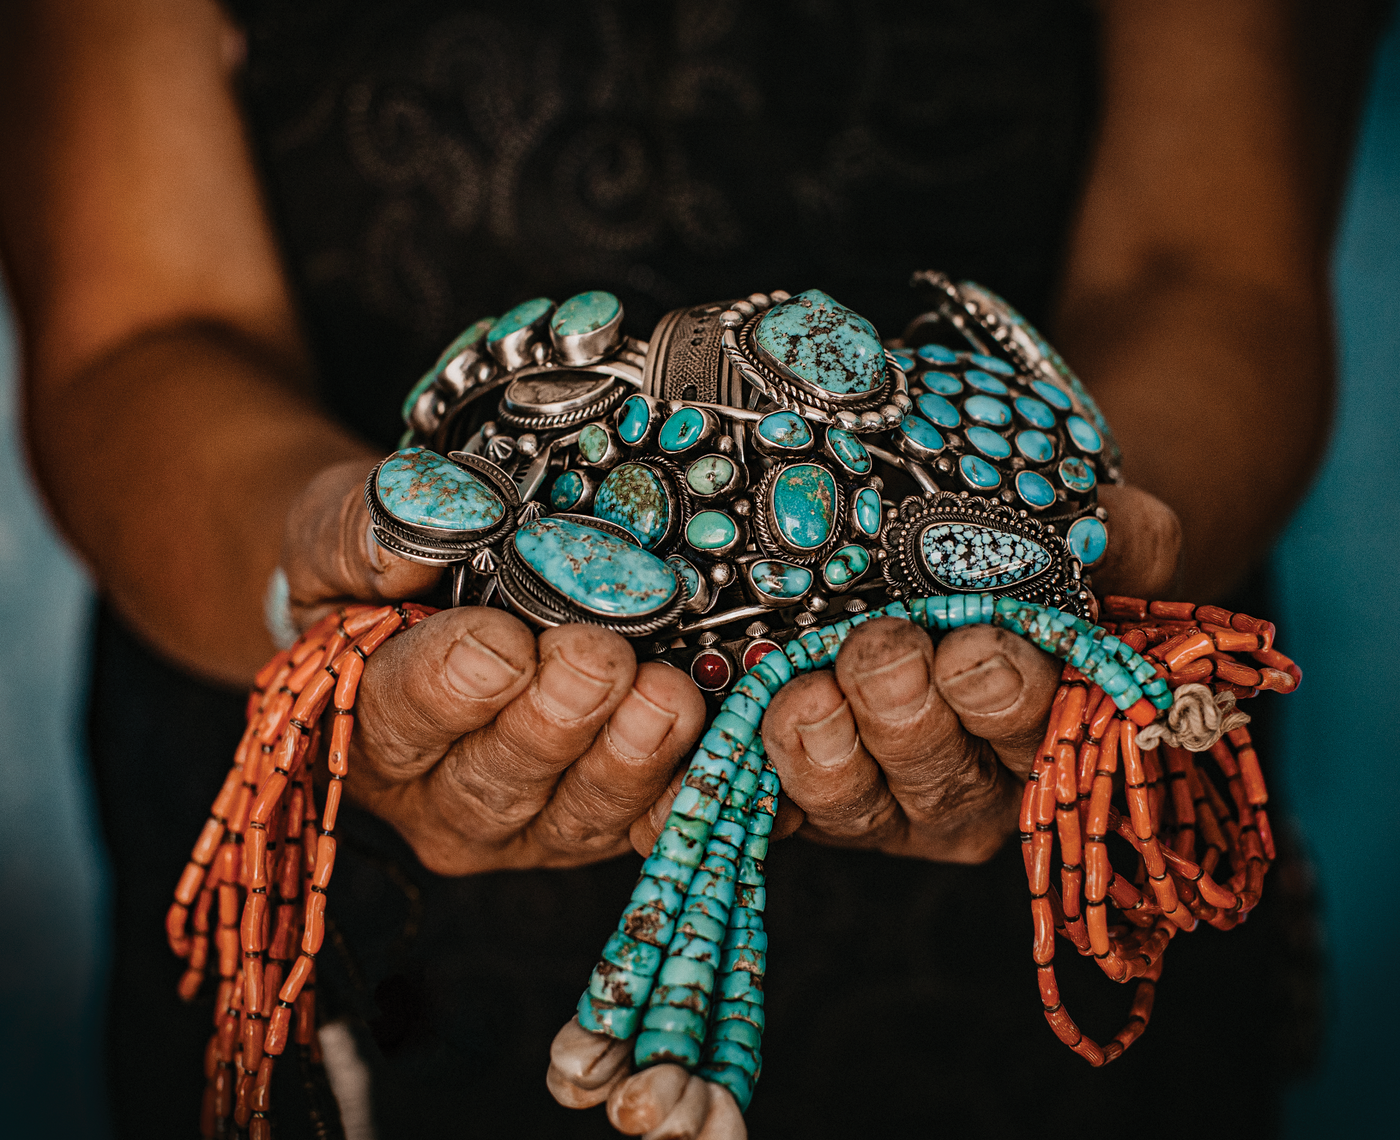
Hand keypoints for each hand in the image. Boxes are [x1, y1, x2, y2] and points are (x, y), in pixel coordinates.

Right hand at [279, 459, 706, 875]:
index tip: (501, 640)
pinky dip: (682, 792)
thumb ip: (361, 532)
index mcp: (365, 727)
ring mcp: (524, 820)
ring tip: (665, 695)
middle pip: (496, 778)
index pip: (396, 715)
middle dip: (555, 719)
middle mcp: (439, 793)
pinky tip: (712, 746)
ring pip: (577, 810)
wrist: (437, 592)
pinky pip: (646, 827)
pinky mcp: (597, 823)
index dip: (450, 684)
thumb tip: (427, 529)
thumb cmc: (387, 566)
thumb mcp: (346, 528)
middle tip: (598, 657)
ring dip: (628, 756)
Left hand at [630, 482, 1181, 864]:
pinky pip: (747, 800)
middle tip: (881, 657)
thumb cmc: (1006, 540)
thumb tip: (1114, 530)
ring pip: (844, 800)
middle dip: (908, 721)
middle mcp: (954, 779)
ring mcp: (864, 791)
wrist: (912, 546)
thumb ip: (1114, 532)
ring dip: (820, 750)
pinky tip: (697, 727)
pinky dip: (718, 771)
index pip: (1039, 736)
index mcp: (1037, 731)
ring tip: (802, 693)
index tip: (976, 649)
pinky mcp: (780, 790)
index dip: (1008, 701)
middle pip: (937, 782)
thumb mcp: (1078, 521)